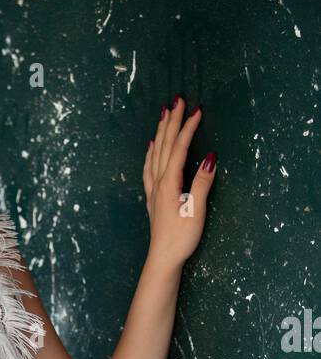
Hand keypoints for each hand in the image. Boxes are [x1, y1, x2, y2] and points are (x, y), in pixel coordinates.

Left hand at [143, 95, 216, 269]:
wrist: (163, 259)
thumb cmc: (181, 238)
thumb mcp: (196, 211)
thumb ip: (202, 184)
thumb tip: (210, 158)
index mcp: (169, 183)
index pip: (179, 149)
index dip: (188, 128)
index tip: (197, 110)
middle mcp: (158, 182)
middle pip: (164, 145)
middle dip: (172, 121)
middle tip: (178, 99)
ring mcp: (153, 189)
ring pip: (155, 153)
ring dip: (161, 132)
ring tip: (164, 113)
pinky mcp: (152, 197)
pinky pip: (149, 167)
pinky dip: (151, 152)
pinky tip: (152, 146)